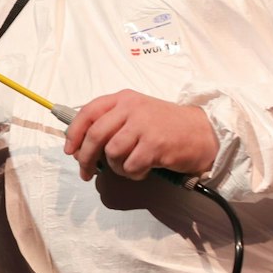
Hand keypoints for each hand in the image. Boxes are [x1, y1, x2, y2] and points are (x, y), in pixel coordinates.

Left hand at [62, 90, 217, 181]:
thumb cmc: (166, 126)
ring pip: (112, 153)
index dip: (74, 134)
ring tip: (129, 167)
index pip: (88, 113)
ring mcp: (144, 125)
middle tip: (85, 172)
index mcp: (124, 98)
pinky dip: (133, 174)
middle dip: (85, 158)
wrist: (202, 132)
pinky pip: (130, 166)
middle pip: (95, 135)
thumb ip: (111, 123)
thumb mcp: (137, 114)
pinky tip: (144, 170)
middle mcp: (132, 108)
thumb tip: (81, 146)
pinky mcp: (155, 145)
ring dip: (116, 167)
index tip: (70, 150)